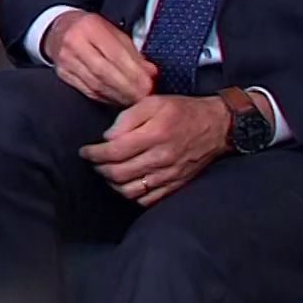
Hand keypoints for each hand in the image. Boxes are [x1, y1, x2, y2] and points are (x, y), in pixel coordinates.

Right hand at [44, 10, 155, 106]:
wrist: (59, 29)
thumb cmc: (91, 29)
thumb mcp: (113, 32)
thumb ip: (132, 52)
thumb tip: (150, 72)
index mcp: (91, 27)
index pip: (116, 54)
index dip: (134, 72)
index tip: (148, 84)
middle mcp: (75, 43)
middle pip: (104, 72)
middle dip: (127, 87)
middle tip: (143, 96)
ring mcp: (66, 60)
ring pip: (95, 84)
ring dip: (118, 95)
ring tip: (134, 100)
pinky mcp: (63, 74)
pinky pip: (87, 91)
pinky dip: (105, 98)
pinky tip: (117, 99)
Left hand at [79, 94, 230, 206]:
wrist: (217, 127)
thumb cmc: (182, 111)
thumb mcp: (153, 102)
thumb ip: (127, 117)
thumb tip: (108, 137)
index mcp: (154, 135)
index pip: (114, 151)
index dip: (94, 154)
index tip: (85, 151)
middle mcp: (161, 158)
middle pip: (119, 173)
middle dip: (99, 169)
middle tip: (93, 162)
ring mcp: (169, 175)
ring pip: (130, 191)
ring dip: (112, 184)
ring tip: (106, 173)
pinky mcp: (175, 185)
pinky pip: (147, 200)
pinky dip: (132, 196)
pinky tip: (126, 184)